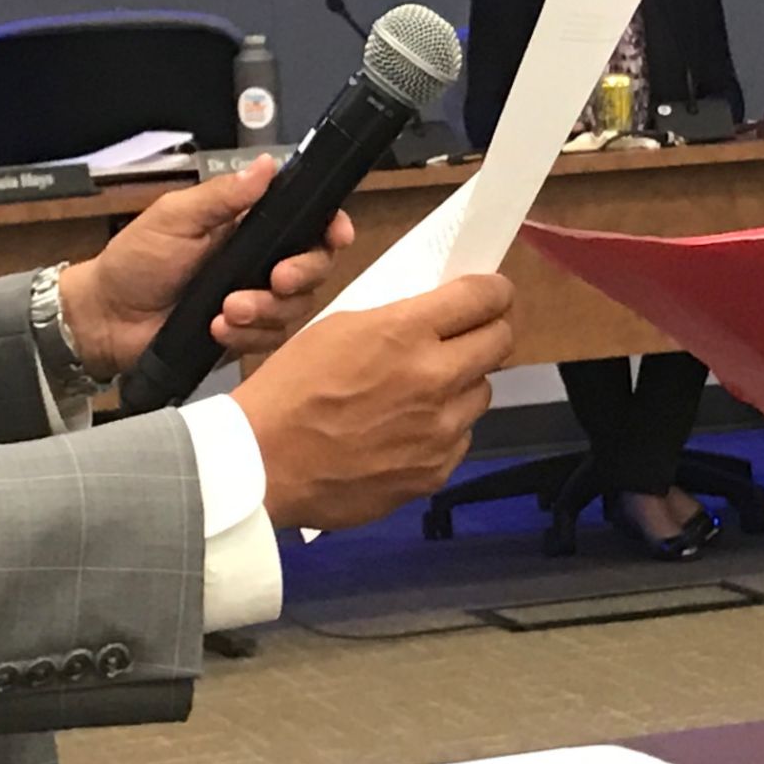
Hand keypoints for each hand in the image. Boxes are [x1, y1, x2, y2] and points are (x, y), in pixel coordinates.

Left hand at [57, 156, 352, 380]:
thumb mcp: (174, 218)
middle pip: (314, 267)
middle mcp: (258, 261)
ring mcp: (253, 300)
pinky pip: (269, 340)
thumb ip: (222, 196)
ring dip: (266, 310)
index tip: (335, 234)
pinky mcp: (243, 335)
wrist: (105, 320)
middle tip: (276, 278)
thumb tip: (267, 166)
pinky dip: (247, 336)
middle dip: (303, 273)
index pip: (307, 221)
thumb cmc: (133, 262)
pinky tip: (217, 330)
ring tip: (226, 311)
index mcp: (248, 226)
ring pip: (295, 307)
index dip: (330, 227)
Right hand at [234, 274, 514, 529]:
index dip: (494, 291)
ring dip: (462, 385)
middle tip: (468, 336)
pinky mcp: (434, 472)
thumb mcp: (339, 327)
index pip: (485, 297)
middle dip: (489, 332)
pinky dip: (443, 431)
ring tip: (426, 391)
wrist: (262, 463)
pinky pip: (460, 439)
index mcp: (406, 332)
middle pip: (500, 342)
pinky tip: (407, 432)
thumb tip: (438, 319)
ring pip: (481, 393)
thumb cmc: (290, 389)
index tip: (491, 294)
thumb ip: (398, 320)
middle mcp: (434, 379)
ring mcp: (439, 431)